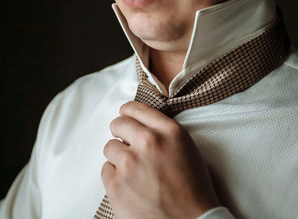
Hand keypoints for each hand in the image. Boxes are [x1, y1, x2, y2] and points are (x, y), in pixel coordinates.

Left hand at [101, 101, 220, 218]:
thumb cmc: (192, 189)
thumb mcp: (185, 149)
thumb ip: (162, 132)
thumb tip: (138, 123)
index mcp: (169, 132)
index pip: (136, 108)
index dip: (127, 112)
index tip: (125, 116)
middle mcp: (148, 143)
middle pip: (118, 123)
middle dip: (119, 131)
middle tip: (125, 142)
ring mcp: (129, 163)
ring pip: (109, 147)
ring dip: (118, 156)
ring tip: (134, 171)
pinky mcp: (116, 184)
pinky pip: (105, 169)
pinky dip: (115, 175)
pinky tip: (130, 185)